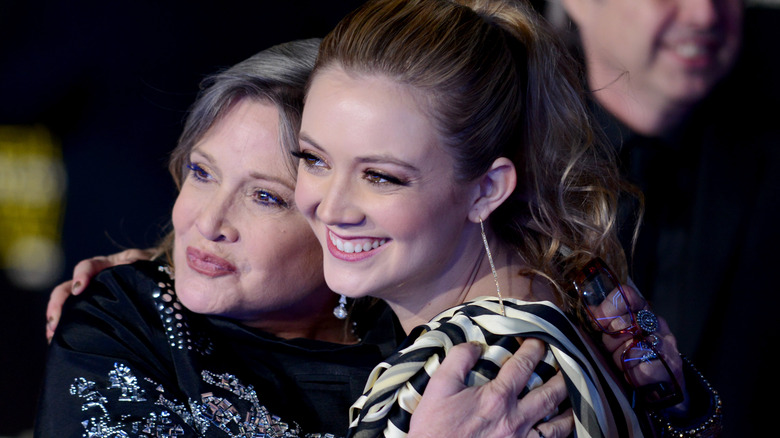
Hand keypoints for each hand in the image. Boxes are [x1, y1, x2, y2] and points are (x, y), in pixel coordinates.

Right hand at [46, 248, 156, 341]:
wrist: (167, 284)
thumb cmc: (158, 270)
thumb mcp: (151, 263)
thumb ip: (141, 262)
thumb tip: (128, 262)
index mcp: (109, 266)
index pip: (88, 266)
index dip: (81, 275)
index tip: (78, 288)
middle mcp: (96, 280)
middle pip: (68, 288)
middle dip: (58, 303)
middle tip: (54, 321)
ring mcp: (94, 297)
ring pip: (68, 306)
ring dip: (57, 319)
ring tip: (52, 336)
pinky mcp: (96, 313)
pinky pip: (77, 319)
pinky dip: (66, 330)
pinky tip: (60, 342)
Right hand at [408, 338, 572, 437]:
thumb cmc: (436, 427)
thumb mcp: (439, 387)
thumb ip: (458, 360)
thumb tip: (475, 345)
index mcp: (497, 398)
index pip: (523, 366)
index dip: (534, 349)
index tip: (540, 340)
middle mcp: (515, 419)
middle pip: (550, 394)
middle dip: (563, 376)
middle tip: (570, 364)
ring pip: (558, 425)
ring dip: (570, 409)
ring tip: (575, 397)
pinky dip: (561, 435)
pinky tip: (564, 429)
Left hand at [599, 285, 687, 411]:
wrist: (664, 385)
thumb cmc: (635, 358)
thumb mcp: (618, 337)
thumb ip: (607, 323)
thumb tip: (590, 310)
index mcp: (643, 312)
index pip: (627, 296)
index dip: (608, 308)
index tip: (599, 323)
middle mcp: (657, 324)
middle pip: (624, 323)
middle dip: (611, 341)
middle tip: (614, 351)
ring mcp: (666, 344)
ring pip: (632, 347)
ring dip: (621, 360)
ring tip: (625, 365)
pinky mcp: (670, 367)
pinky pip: (643, 368)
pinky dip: (634, 374)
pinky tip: (635, 376)